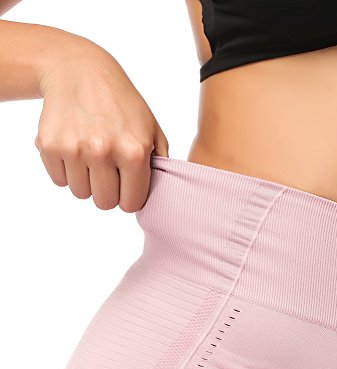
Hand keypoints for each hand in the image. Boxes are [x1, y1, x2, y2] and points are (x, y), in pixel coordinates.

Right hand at [34, 43, 168, 211]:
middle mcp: (103, 152)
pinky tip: (75, 147)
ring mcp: (74, 149)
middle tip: (109, 171)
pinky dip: (67, 170)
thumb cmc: (122, 104)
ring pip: (80, 193)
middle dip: (108, 192)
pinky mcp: (49, 146)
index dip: (129, 197)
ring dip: (87, 180)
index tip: (127, 185)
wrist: (79, 70)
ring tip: (92, 155)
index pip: (131, 203)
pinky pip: (60, 180)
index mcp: (134, 151)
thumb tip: (160, 195)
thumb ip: (161, 164)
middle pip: (104, 203)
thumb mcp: (152, 129)